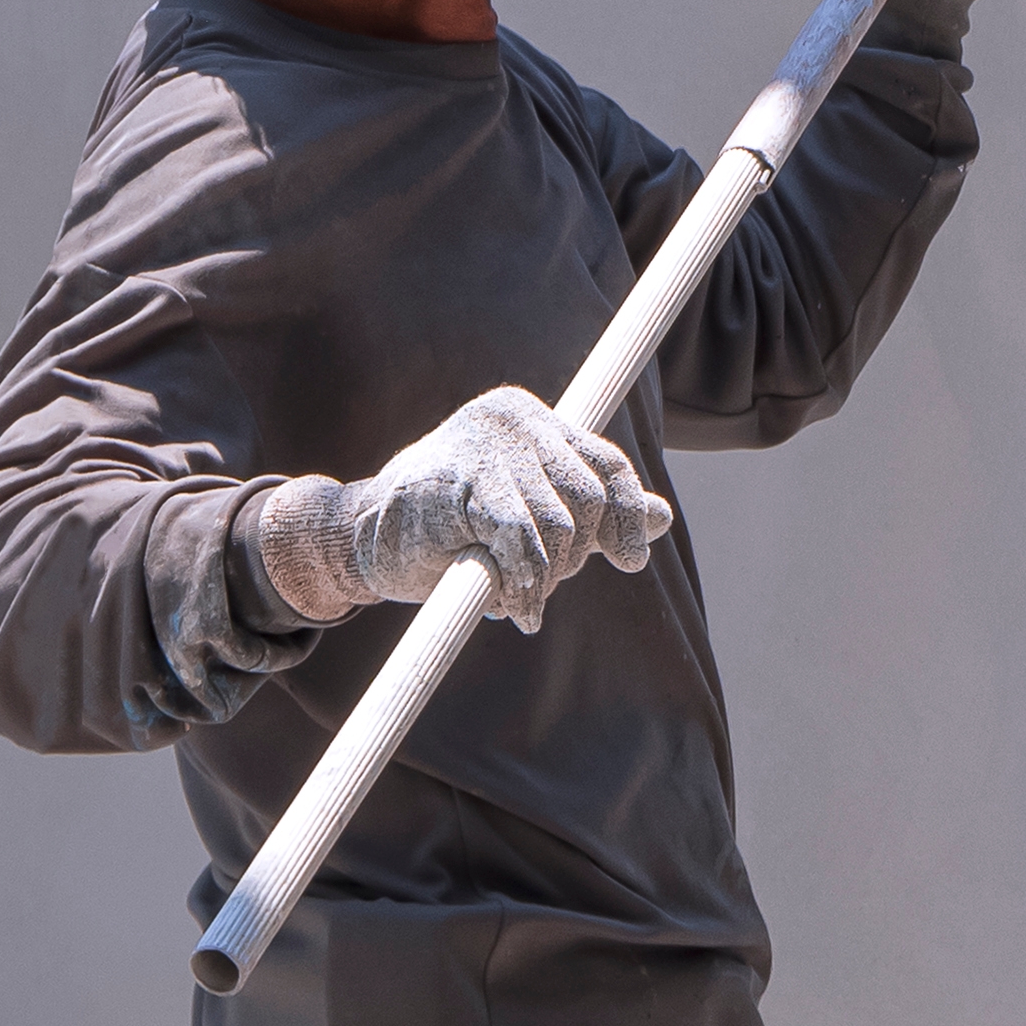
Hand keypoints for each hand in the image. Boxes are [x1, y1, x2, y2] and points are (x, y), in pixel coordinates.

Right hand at [253, 384, 670, 635]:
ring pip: (556, 524)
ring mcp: (480, 448)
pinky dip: (526, 582)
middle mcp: (510, 419)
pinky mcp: (452, 485)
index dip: (627, 516)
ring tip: (521, 599)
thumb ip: (593, 513)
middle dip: (576, 556)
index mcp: (532, 418)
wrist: (363, 539)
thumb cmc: (452, 526)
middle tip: (544, 588)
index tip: (632, 563)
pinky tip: (516, 607)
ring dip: (547, 577)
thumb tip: (662, 517)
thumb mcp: (531, 512)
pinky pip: (518, 540)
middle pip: (586, 499)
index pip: (606, 465)